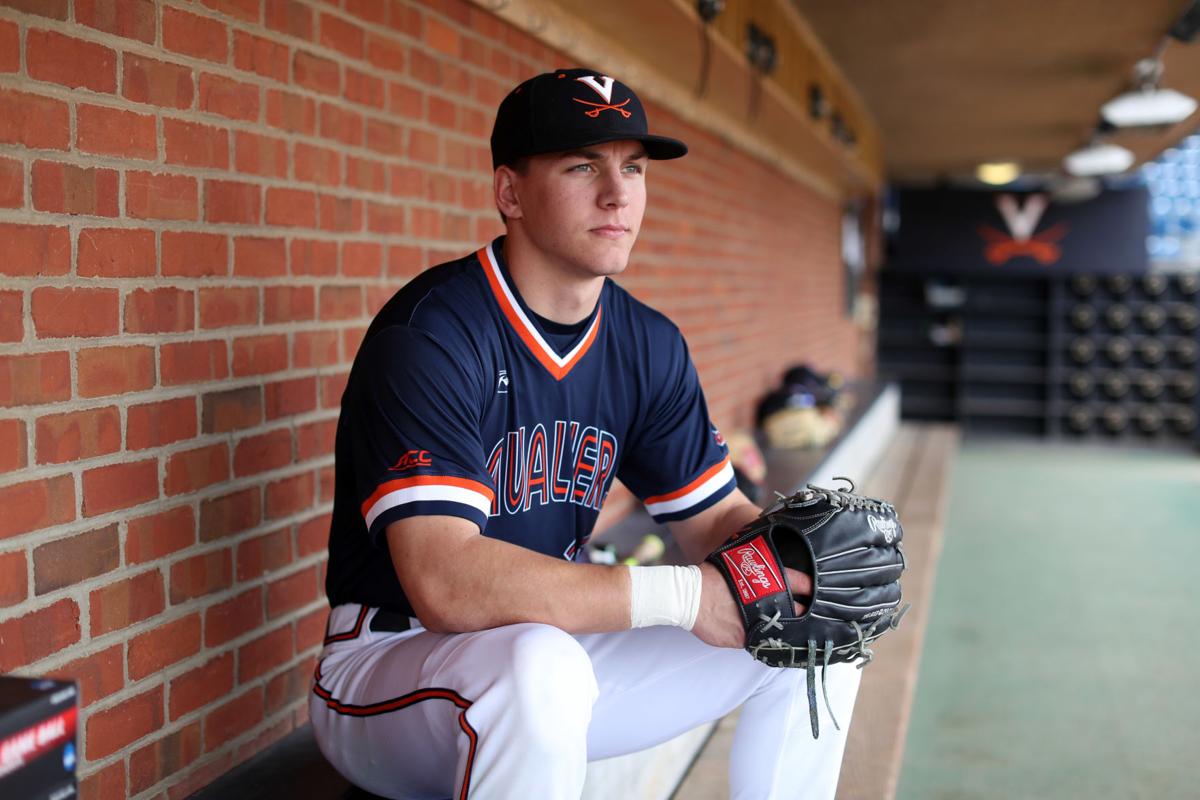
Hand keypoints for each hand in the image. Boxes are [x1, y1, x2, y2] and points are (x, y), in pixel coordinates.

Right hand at [691, 563, 812, 648]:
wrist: (688, 596)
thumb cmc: (710, 578)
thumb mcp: (736, 565)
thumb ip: (756, 573)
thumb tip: (765, 574)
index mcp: (767, 580)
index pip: (800, 582)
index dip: (810, 588)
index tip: (817, 593)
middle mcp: (767, 602)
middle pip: (797, 611)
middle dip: (802, 614)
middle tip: (805, 616)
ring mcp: (757, 622)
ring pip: (780, 630)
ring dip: (784, 630)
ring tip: (784, 630)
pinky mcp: (744, 638)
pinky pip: (759, 641)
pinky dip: (761, 639)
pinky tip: (761, 637)